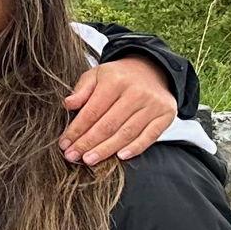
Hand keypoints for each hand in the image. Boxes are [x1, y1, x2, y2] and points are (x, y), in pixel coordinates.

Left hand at [61, 58, 175, 164]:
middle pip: (108, 125)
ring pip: (126, 133)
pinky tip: (120, 157)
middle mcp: (136, 92)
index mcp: (115, 81)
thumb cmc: (119, 76)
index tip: (65, 143)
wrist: (152, 70)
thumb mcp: (97, 75)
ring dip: (106, 150)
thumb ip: (82, 90)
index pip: (92, 111)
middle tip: (73, 156)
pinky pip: (149, 136)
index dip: (77, 130)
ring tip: (90, 159)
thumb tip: (67, 105)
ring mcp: (153, 105)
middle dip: (88, 143)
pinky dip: (135, 148)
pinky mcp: (165, 115)